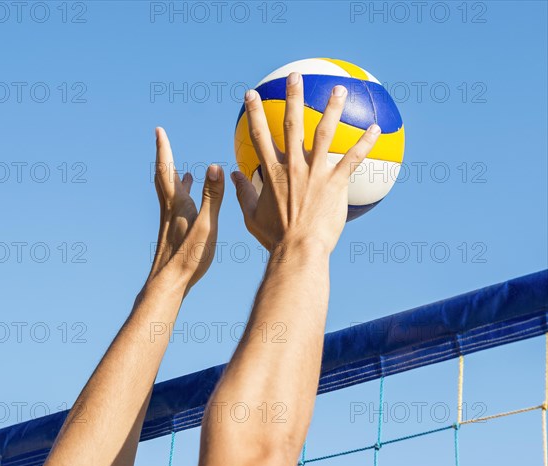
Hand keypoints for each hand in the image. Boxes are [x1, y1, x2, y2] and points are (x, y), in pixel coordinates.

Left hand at [148, 127, 223, 288]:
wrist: (168, 282)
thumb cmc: (189, 256)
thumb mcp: (207, 224)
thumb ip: (212, 196)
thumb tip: (214, 166)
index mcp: (177, 203)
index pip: (167, 169)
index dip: (163, 149)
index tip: (158, 130)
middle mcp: (170, 209)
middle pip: (164, 177)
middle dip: (164, 157)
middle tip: (161, 140)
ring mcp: (171, 221)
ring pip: (171, 193)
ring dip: (175, 178)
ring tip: (186, 171)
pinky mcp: (175, 232)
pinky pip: (178, 208)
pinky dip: (184, 199)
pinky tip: (190, 206)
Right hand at [230, 72, 380, 254]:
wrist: (298, 250)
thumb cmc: (274, 237)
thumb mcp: (251, 216)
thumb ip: (242, 192)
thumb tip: (231, 175)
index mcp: (272, 172)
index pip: (260, 136)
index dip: (255, 113)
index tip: (252, 95)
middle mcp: (293, 166)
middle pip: (292, 124)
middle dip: (292, 97)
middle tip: (295, 76)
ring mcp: (316, 173)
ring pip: (325, 133)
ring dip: (332, 108)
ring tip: (339, 88)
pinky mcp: (336, 183)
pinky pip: (353, 158)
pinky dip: (364, 142)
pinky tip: (374, 127)